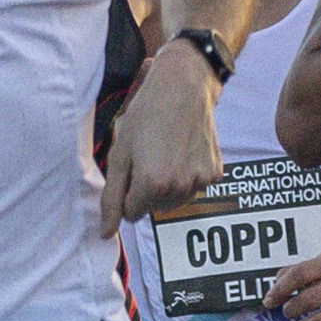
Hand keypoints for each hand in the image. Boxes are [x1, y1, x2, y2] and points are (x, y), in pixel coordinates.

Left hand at [104, 44, 225, 219]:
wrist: (184, 87)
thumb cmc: (146, 115)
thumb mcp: (120, 153)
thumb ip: (111, 197)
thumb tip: (105, 234)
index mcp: (151, 184)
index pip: (132, 214)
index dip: (127, 191)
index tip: (132, 166)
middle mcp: (179, 188)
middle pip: (154, 209)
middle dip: (147, 190)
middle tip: (149, 156)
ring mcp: (200, 181)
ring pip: (175, 200)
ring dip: (168, 185)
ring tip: (166, 152)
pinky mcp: (215, 173)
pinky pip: (195, 187)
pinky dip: (187, 175)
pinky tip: (184, 150)